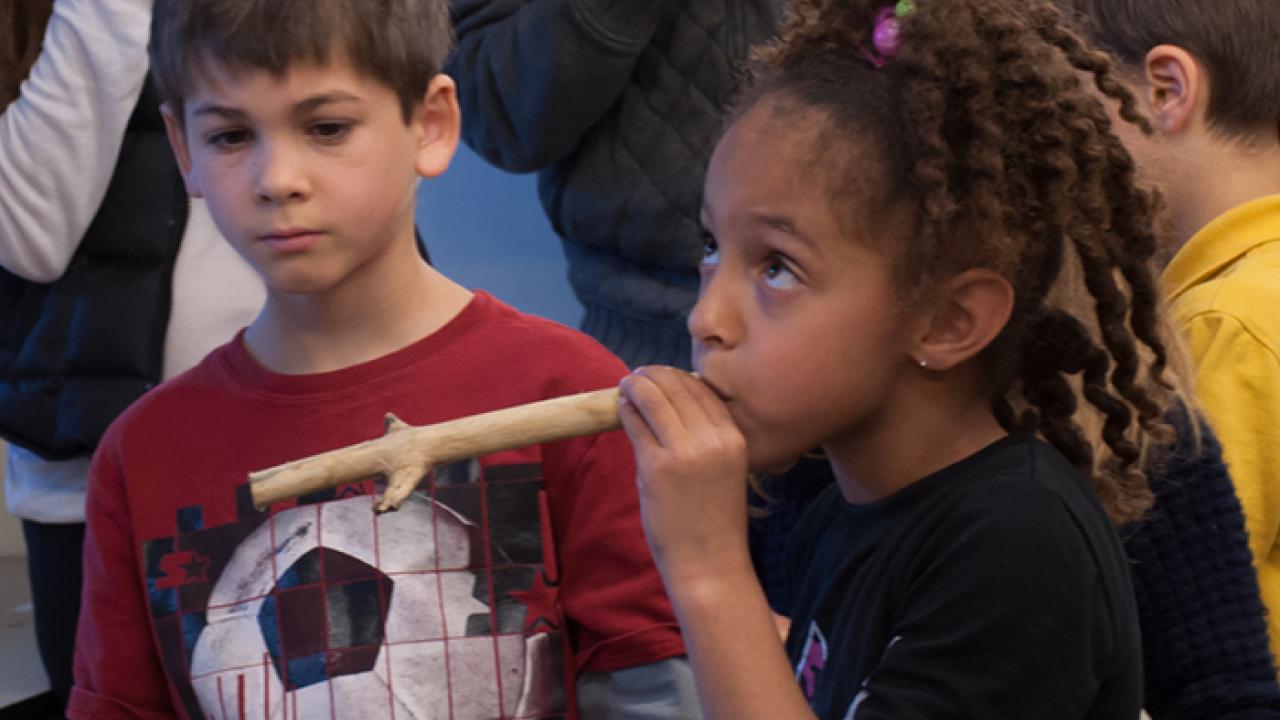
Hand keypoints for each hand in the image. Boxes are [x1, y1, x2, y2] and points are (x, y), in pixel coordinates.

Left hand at [618, 366, 751, 592]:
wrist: (710, 565)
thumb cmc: (713, 522)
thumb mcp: (723, 471)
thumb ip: (702, 439)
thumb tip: (666, 406)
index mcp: (734, 438)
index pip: (703, 390)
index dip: (677, 376)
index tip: (660, 375)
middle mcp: (713, 439)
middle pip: (678, 386)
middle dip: (653, 374)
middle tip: (637, 376)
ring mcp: (684, 452)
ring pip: (654, 398)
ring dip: (636, 386)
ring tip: (626, 385)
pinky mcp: (656, 467)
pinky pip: (636, 424)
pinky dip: (626, 410)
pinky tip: (621, 407)